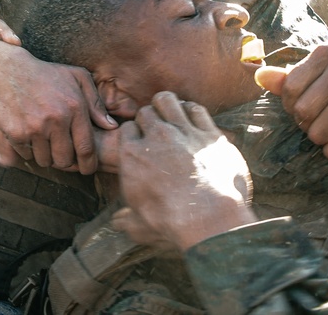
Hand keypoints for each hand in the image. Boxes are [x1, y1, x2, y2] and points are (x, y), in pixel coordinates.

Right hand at [0, 36, 117, 174]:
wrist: (10, 72)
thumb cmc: (49, 75)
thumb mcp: (78, 79)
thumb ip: (96, 104)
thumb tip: (111, 126)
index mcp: (75, 108)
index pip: (86, 148)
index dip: (88, 164)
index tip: (88, 169)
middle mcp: (56, 121)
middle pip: (65, 160)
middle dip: (65, 160)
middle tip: (61, 151)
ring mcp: (35, 128)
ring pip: (45, 160)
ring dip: (46, 155)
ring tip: (44, 139)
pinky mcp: (16, 133)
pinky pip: (26, 155)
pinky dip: (28, 150)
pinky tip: (29, 134)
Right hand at [112, 92, 255, 251]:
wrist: (208, 218)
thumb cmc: (171, 224)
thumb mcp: (139, 226)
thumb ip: (127, 219)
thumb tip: (118, 222)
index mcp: (132, 155)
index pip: (126, 129)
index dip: (133, 135)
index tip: (139, 143)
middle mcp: (156, 137)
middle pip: (145, 112)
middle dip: (149, 118)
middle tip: (156, 131)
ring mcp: (183, 132)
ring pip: (167, 100)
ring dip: (167, 106)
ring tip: (172, 116)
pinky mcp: (209, 134)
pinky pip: (196, 109)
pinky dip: (192, 110)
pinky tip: (193, 119)